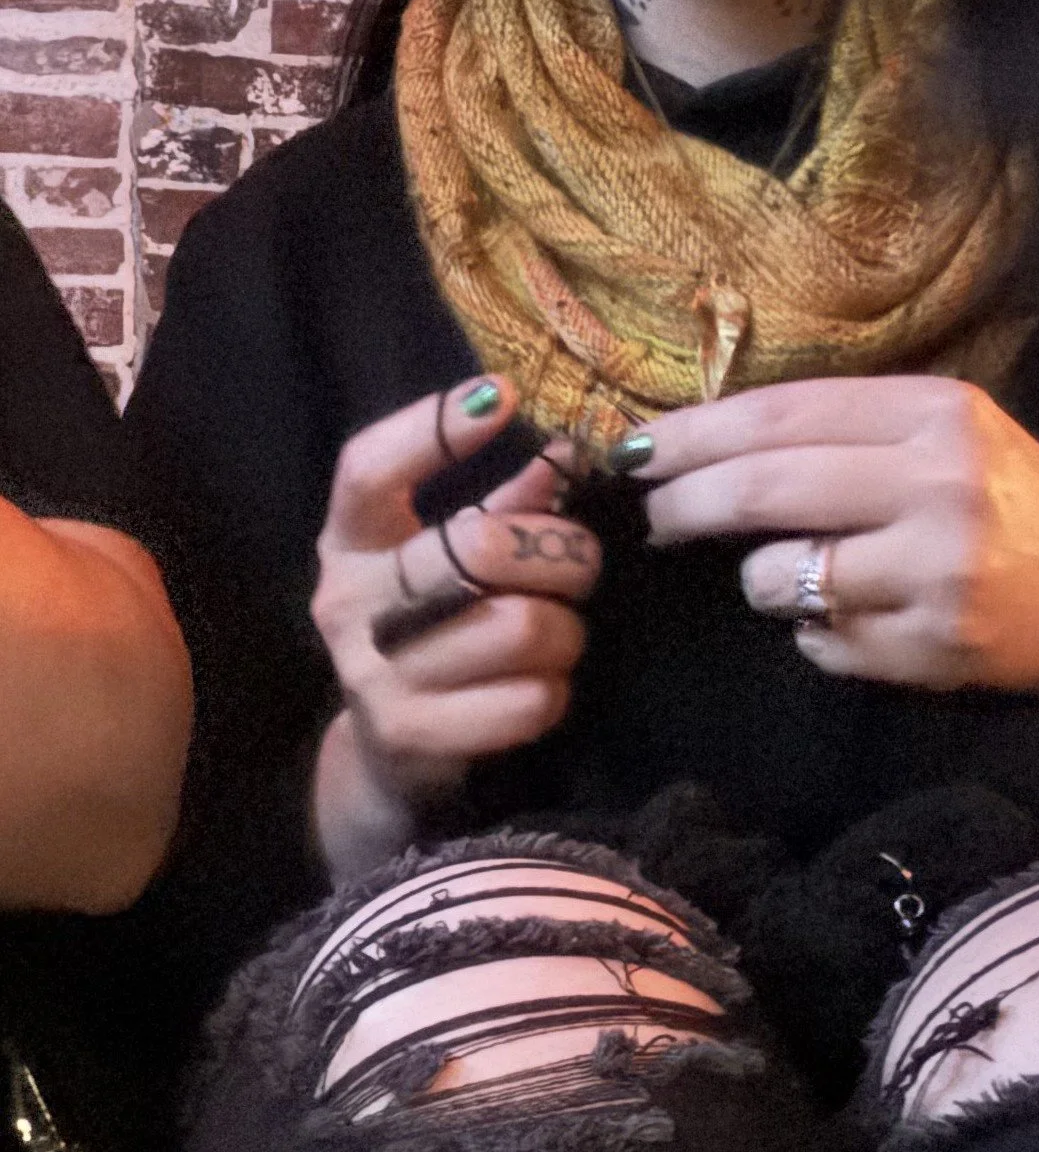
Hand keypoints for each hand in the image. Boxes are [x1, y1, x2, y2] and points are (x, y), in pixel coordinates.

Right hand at [312, 377, 599, 873]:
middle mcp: (346, 604)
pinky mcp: (408, 736)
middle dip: (559, 554)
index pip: (367, 469)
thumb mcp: (452, 561)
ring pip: (519, 627)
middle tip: (578, 567)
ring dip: (563, 631)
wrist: (392, 758)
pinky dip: (553, 692)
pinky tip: (540, 688)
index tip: (502, 394)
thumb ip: (505, 506)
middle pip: (478, 548)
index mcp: (348, 543)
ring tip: (557, 636)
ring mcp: (371, 674)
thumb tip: (568, 451)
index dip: (431, 428)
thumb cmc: (434, 633)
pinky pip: (527, 700)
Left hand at [619, 377, 1038, 695]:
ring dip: (757, 579)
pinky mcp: (933, 649)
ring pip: (779, 577)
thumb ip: (843, 429)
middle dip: (687, 502)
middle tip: (652, 513)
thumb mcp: (941, 431)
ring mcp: (934, 572)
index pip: (780, 415)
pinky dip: (813, 633)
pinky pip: (819, 643)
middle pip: (766, 488)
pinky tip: (852, 617)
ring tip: (783, 574)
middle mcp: (934, 485)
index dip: (693, 432)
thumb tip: (704, 439)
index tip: (635, 448)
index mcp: (932, 413)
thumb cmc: (1005, 499)